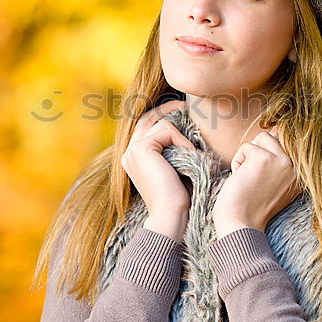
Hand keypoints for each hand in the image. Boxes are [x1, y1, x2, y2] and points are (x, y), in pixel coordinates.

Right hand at [120, 100, 195, 241]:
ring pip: (161, 124)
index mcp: (132, 159)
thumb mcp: (173, 168)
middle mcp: (128, 153)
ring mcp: (132, 150)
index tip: (182, 111)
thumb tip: (184, 128)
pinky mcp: (141, 148)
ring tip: (193, 155)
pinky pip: (167, 130)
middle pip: (148, 118)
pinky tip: (189, 158)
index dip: (163, 116)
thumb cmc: (178, 198)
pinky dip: (182, 142)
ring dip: (182, 137)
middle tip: (186, 106)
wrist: (170, 216)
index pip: (145, 127)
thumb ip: (170, 150)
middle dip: (167, 109)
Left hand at [211, 125, 301, 240]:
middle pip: (273, 138)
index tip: (262, 175)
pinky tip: (241, 180)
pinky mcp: (264, 159)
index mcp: (301, 175)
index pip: (288, 144)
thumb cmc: (251, 206)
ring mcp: (282, 162)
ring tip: (248, 178)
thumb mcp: (275, 184)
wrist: (240, 224)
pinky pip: (246, 146)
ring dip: (248, 156)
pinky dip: (238, 161)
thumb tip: (277, 128)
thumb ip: (280, 162)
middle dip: (257, 154)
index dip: (268, 154)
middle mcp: (296, 168)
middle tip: (253, 179)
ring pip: (261, 138)